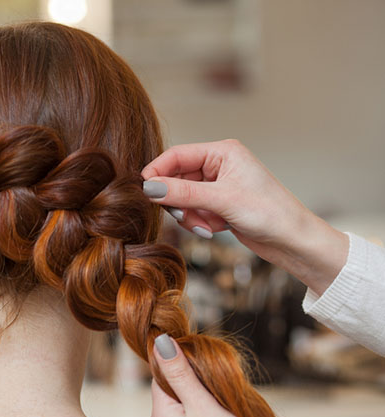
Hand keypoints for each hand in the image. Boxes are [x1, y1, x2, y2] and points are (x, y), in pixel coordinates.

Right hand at [141, 139, 347, 294]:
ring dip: (189, 215)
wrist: (294, 242)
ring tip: (207, 226)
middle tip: (183, 216)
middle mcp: (219, 165)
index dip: (158, 172)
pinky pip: (193, 211)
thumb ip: (183, 193)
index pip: (176, 155)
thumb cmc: (270, 213)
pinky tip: (214, 229)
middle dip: (178, 201)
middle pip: (176, 178)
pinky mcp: (218, 205)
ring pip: (182, 198)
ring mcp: (218, 186)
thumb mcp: (222, 201)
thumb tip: (150, 187)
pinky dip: (198, 222)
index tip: (143, 190)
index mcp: (222, 152)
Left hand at [149, 334, 256, 416]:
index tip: (203, 366)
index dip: (181, 364)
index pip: (161, 375)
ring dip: (203, 399)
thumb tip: (160, 341)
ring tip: (223, 408)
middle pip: (173, 389)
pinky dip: (208, 415)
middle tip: (217, 390)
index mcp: (159, 416)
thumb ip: (181, 374)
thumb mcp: (203, 405)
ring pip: (186, 404)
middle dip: (196, 383)